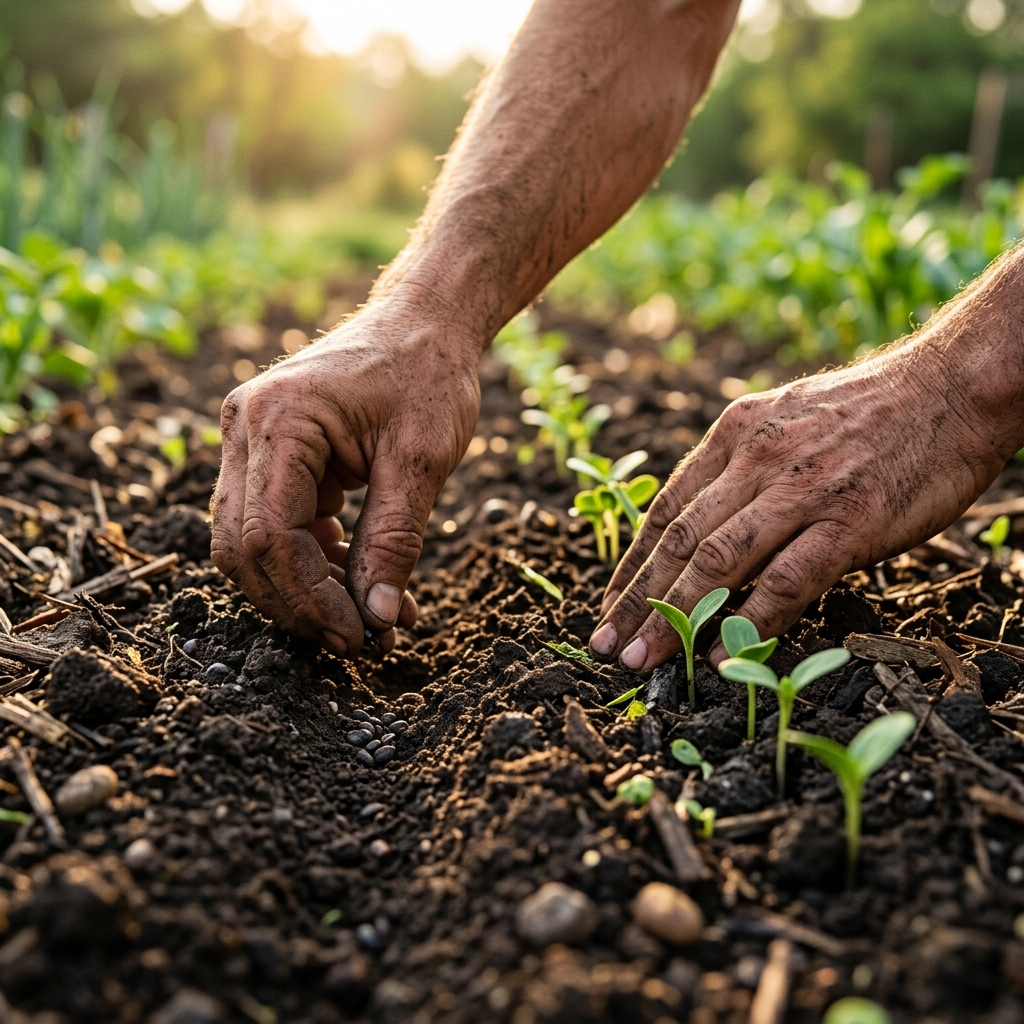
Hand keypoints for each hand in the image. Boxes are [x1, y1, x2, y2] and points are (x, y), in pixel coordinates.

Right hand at [210, 305, 480, 657]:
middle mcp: (245, 428)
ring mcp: (249, 441)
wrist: (424, 323)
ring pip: (251, 543)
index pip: (271, 536)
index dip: (311, 598)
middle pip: (244, 548)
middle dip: (300, 604)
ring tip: (372, 616)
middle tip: (360, 639)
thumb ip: (394, 540)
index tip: (361, 636)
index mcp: (278, 419)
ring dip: (305, 589)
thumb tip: (380, 618)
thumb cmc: (427, 374)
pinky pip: (276, 525)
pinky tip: (363, 581)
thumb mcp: (420, 460)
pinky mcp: (269, 456)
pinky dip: (314, 562)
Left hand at [588, 336, 1011, 671]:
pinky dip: (749, 623)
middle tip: (606, 645)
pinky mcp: (848, 521)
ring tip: (643, 658)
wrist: (951, 387)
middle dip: (637, 600)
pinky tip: (722, 656)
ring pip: (719, 562)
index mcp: (735, 432)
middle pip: (680, 542)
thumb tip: (704, 524)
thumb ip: (739, 466)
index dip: (631, 565)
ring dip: (673, 618)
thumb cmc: (868, 411)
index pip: (664, 509)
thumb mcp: (783, 417)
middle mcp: (756, 459)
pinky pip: (786, 581)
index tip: (609, 605)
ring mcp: (802, 490)